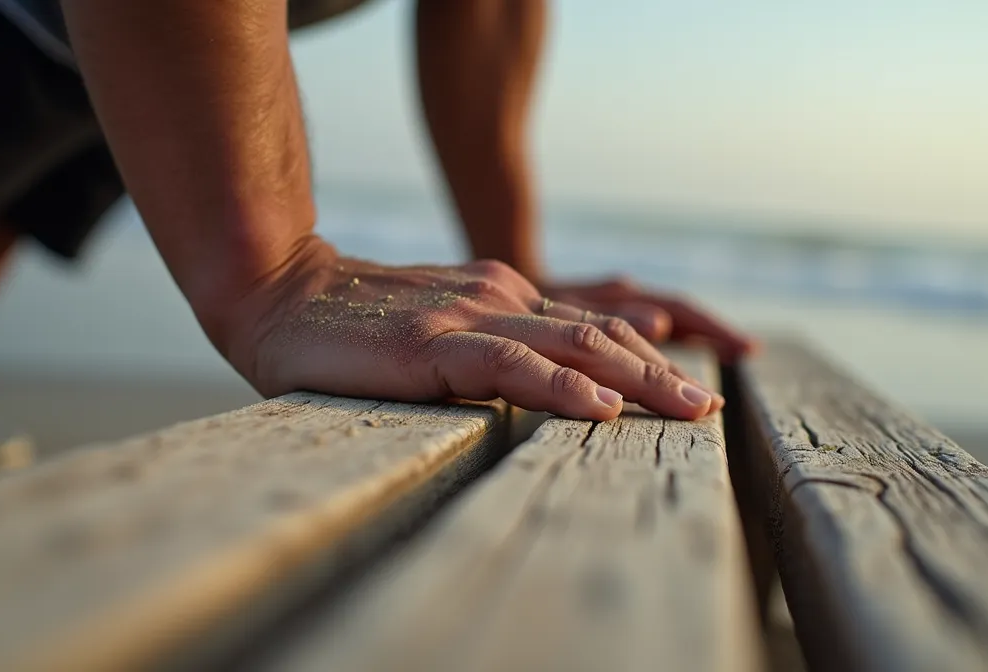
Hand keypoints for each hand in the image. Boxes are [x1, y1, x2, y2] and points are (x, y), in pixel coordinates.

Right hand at [215, 239, 723, 420]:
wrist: (276, 291)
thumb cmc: (352, 324)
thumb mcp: (436, 328)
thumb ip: (485, 345)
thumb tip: (538, 382)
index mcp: (502, 296)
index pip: (591, 327)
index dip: (646, 355)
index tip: (687, 387)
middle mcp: (498, 298)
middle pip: (601, 335)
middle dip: (662, 371)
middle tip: (710, 404)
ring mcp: (468, 316)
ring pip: (575, 344)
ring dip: (640, 378)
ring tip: (691, 407)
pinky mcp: (432, 344)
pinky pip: (513, 364)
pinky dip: (564, 387)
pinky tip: (603, 410)